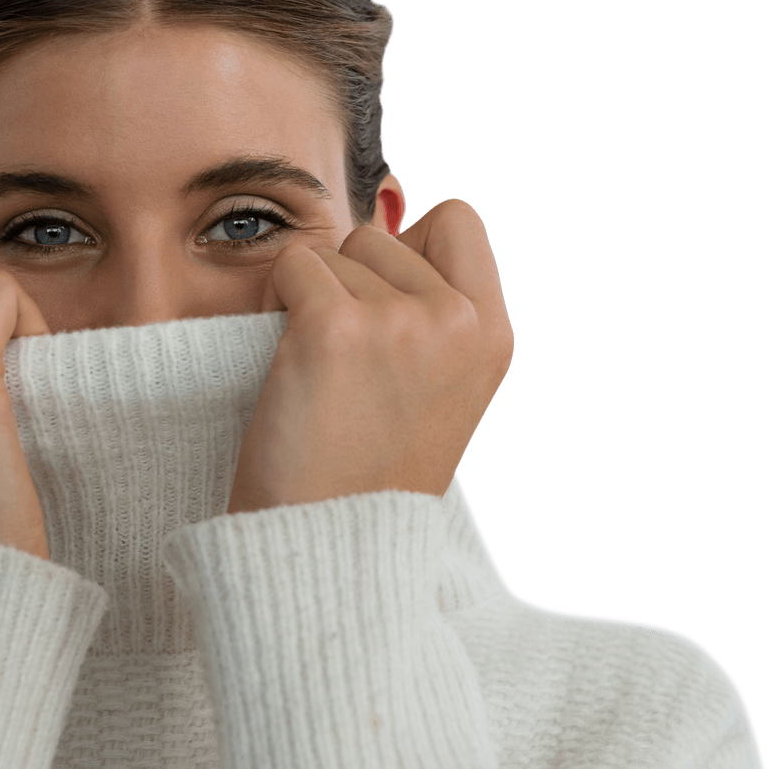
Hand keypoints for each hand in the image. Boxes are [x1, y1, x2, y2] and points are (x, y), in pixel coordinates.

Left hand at [227, 199, 513, 512]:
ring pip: (333, 252)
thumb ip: (434, 318)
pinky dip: (276, 302)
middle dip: (351, 279)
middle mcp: (458, 322)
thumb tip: (386, 232)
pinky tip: (290, 364)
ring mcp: (401, 322)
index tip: (383, 305)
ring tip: (320, 374)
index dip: (408, 248)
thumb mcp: (440, 392)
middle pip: (380, 234)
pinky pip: (292, 267)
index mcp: (492, 337)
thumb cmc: (369, 474)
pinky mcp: (335, 329)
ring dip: (311, 297)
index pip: (457, 219)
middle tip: (345, 358)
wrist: (327, 549)